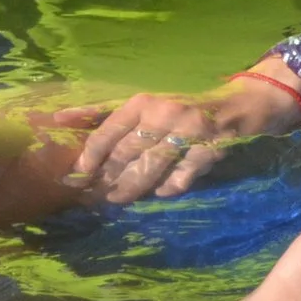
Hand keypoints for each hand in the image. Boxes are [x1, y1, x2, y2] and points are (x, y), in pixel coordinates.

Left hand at [59, 76, 300, 203]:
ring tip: (121, 199)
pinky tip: (162, 192)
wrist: (242, 105)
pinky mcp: (211, 148)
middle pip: (125, 155)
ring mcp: (189, 131)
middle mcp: (164, 112)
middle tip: (99, 196)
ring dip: (133, 189)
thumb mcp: (145, 104)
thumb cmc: (184, 106)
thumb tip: (58, 118)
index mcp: (144, 101)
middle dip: (109, 180)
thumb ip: (103, 113)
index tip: (76, 179)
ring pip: (150, 169)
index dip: (88, 160)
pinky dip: (168, 188)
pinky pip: (180, 178)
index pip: (106, 133)